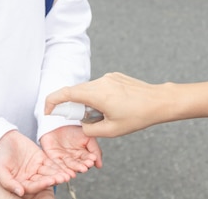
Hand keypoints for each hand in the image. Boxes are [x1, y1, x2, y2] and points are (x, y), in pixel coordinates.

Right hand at [0, 130, 70, 195]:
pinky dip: (58, 165)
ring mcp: (36, 169)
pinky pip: (50, 163)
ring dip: (58, 174)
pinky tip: (66, 166)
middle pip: (43, 181)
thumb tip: (20, 192)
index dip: (41, 185)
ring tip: (68, 174)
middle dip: (53, 180)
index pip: (32, 187)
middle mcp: (29, 178)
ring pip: (49, 173)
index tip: (50, 181)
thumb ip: (8, 182)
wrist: (1, 139)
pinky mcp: (41, 159)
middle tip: (64, 178)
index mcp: (19, 184)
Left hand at [40, 125, 102, 175]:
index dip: (89, 160)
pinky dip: (62, 170)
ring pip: (69, 166)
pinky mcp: (54, 158)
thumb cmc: (74, 128)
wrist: (60, 121)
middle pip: (78, 164)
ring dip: (73, 170)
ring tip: (76, 171)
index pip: (86, 159)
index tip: (92, 160)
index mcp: (82, 154)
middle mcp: (73, 158)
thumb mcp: (88, 136)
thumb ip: (95, 149)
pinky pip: (58, 165)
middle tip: (85, 167)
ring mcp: (64, 158)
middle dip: (81, 166)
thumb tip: (99, 165)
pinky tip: (67, 172)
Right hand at [45, 72, 161, 136]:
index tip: (48, 111)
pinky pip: (100, 87)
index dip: (52, 101)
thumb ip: (90, 129)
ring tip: (105, 115)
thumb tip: (82, 125)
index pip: (66, 93)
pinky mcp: (115, 77)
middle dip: (74, 106)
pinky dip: (99, 97)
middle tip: (82, 120)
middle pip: (76, 92)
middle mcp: (101, 81)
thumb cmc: (138, 116)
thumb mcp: (111, 130)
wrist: (158, 101)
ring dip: (88, 102)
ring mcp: (108, 77)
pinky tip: (113, 107)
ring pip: (88, 90)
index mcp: (97, 94)